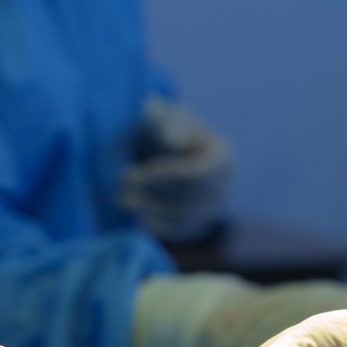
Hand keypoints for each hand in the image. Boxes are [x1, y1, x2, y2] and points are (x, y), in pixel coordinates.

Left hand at [119, 98, 231, 242]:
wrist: (164, 147)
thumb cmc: (163, 126)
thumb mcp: (164, 116)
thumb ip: (168, 123)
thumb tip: (174, 142)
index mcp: (222, 155)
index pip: (201, 173)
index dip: (172, 175)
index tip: (143, 170)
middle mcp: (225, 185)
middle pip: (191, 197)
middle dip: (154, 191)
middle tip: (124, 182)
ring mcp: (213, 207)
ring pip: (183, 217)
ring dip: (150, 208)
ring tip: (121, 198)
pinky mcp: (197, 223)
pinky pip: (178, 231)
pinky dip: (156, 224)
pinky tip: (136, 212)